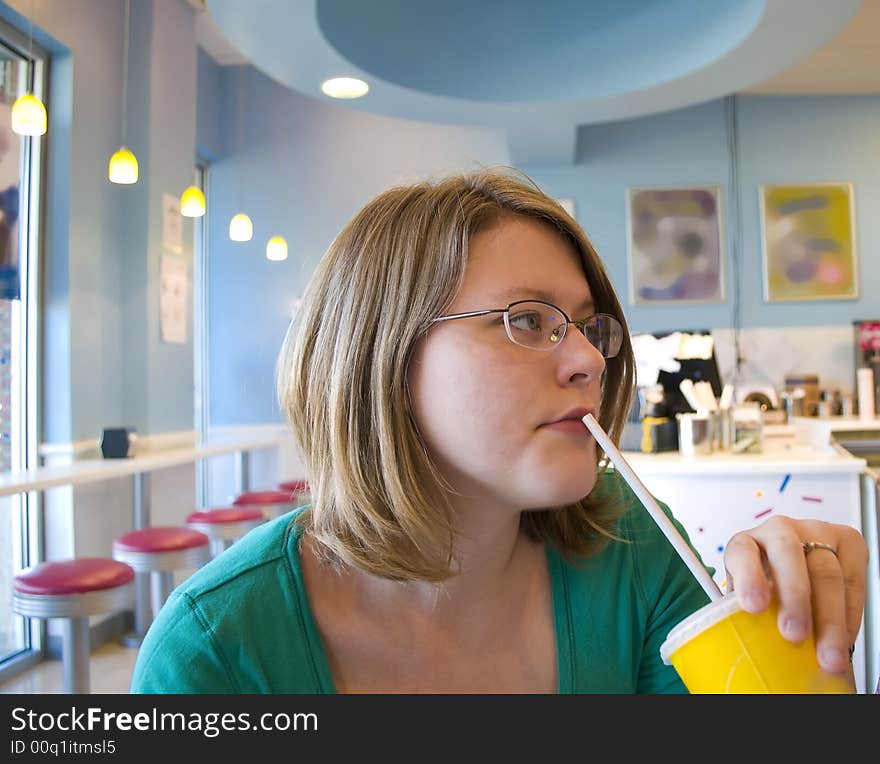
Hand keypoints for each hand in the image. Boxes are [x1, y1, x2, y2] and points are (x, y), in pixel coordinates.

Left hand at [723, 515, 867, 676]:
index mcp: (746, 543)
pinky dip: (850, 614)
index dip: (747, 577)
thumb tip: (748, 647)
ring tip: (828, 654)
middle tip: (794, 634)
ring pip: (826, 571)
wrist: (799, 577)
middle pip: (788, 555)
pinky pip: (853, 579)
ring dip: (829, 619)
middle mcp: (779, 530)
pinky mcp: (847, 542)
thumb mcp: (753, 601)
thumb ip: (747, 614)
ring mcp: (815, 532)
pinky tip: (844, 638)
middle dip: (793, 599)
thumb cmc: (771, 592)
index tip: (753, 607)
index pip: (742, 552)